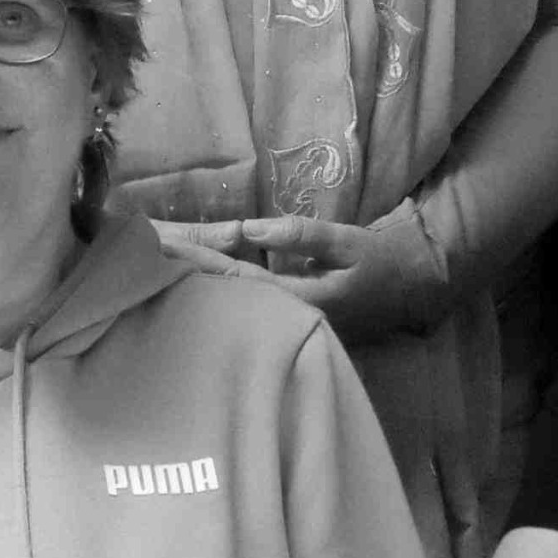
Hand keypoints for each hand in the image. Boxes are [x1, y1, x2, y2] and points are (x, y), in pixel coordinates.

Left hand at [166, 208, 452, 339]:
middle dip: (188, 284)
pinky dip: (222, 296)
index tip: (165, 251)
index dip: (200, 265)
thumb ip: (300, 235)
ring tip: (156, 276)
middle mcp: (288, 322)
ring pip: (235, 311)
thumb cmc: (380, 259)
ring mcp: (288, 328)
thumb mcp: (347, 240)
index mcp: (301, 302)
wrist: (413, 288)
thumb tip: (249, 228)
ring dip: (200, 293)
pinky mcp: (288, 326)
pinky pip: (248, 311)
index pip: (238, 282)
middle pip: (228, 303)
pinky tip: (193, 288)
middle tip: (144, 265)